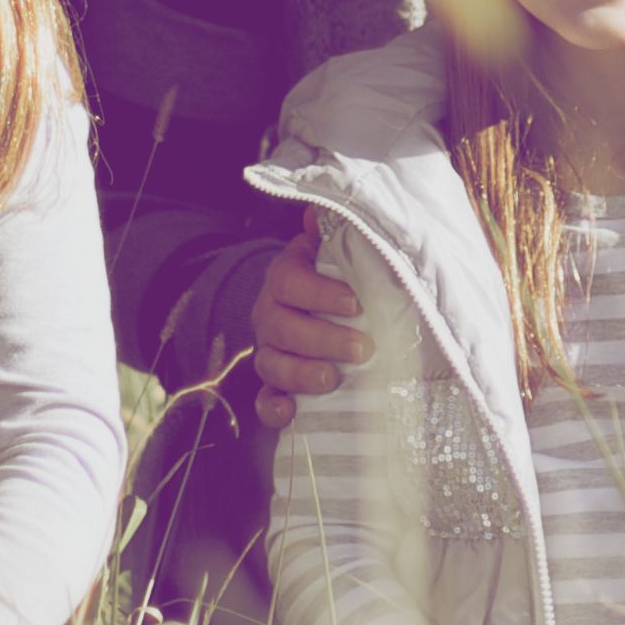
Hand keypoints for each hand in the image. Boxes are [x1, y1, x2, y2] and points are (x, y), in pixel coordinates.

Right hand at [248, 235, 366, 427]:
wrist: (323, 309)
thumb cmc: (340, 281)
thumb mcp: (339, 253)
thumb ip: (335, 234)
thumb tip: (317, 213)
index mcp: (285, 278)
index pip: (288, 281)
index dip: (319, 293)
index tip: (355, 303)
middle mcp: (270, 313)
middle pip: (281, 326)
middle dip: (321, 339)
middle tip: (361, 348)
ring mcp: (270, 350)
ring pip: (270, 363)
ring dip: (300, 373)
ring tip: (333, 379)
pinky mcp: (275, 385)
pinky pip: (263, 399)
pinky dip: (271, 408)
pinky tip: (289, 411)